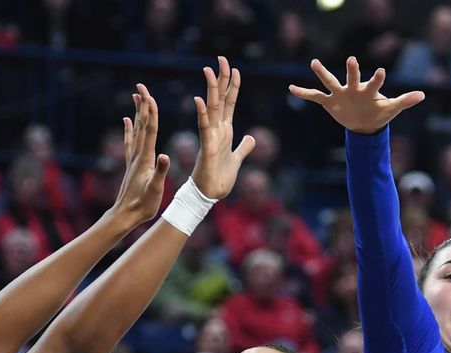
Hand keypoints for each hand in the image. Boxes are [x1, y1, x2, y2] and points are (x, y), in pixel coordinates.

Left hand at [108, 84, 170, 229]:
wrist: (125, 216)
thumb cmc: (142, 206)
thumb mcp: (155, 190)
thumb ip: (160, 172)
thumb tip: (165, 155)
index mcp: (145, 159)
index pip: (149, 131)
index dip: (151, 113)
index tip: (151, 95)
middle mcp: (137, 156)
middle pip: (141, 125)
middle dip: (143, 105)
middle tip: (141, 86)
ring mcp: (133, 159)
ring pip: (135, 130)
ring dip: (137, 112)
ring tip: (136, 95)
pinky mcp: (131, 165)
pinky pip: (130, 141)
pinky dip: (129, 129)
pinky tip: (127, 120)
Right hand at [190, 56, 255, 199]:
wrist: (209, 195)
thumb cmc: (219, 178)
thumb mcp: (237, 159)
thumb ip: (244, 147)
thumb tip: (251, 138)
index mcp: (225, 131)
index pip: (229, 103)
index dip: (232, 86)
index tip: (234, 69)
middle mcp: (217, 130)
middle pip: (220, 99)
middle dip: (221, 79)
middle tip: (222, 59)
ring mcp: (210, 137)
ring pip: (211, 108)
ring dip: (210, 89)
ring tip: (209, 70)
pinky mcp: (206, 147)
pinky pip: (204, 128)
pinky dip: (202, 114)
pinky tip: (199, 100)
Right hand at [289, 57, 424, 134]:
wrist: (364, 124)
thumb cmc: (379, 113)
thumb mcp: (391, 109)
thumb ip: (404, 101)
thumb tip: (423, 95)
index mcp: (368, 91)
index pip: (373, 83)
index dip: (377, 79)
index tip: (380, 71)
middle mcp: (353, 89)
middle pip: (352, 78)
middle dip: (352, 71)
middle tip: (352, 60)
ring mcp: (340, 94)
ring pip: (330, 82)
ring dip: (322, 74)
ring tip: (314, 63)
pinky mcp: (330, 102)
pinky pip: (314, 97)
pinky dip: (303, 93)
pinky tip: (291, 88)